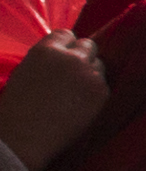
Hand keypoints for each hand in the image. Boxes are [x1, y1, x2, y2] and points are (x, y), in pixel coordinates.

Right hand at [0, 35, 103, 170]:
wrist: (25, 137)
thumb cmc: (17, 107)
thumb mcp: (25, 71)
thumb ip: (47, 58)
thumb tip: (64, 53)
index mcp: (46, 50)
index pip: (67, 34)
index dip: (66, 45)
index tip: (64, 56)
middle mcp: (71, 58)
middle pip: (89, 45)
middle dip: (82, 56)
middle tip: (74, 73)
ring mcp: (89, 74)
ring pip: (99, 64)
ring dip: (91, 72)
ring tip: (75, 91)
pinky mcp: (101, 92)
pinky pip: (103, 84)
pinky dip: (95, 91)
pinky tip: (81, 103)